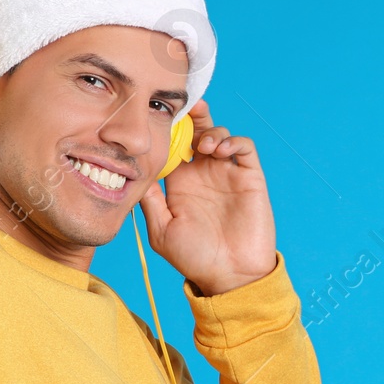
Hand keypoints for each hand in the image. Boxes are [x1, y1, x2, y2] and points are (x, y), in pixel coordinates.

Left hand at [137, 99, 276, 295]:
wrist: (230, 276)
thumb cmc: (194, 258)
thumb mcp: (161, 229)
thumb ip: (150, 200)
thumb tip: (133, 171)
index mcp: (180, 182)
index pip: (173, 145)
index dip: (168, 128)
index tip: (160, 117)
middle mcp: (203, 173)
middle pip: (197, 131)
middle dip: (192, 116)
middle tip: (185, 107)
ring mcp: (227, 173)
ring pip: (220, 134)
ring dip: (211, 130)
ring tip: (204, 144)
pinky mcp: (250, 177)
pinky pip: (244, 148)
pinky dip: (234, 140)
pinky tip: (221, 150)